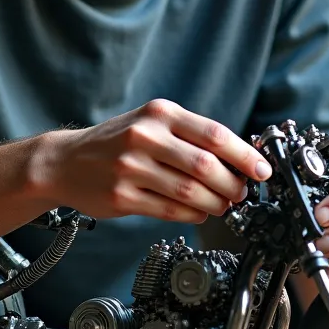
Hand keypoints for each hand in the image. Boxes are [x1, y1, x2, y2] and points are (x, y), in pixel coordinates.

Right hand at [36, 99, 270, 223]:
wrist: (65, 161)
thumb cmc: (117, 141)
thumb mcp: (152, 122)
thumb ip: (191, 136)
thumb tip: (240, 159)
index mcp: (159, 114)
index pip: (214, 134)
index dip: (244, 156)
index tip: (262, 170)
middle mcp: (144, 137)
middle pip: (205, 166)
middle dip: (233, 185)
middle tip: (242, 193)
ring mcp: (130, 167)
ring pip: (190, 192)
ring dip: (216, 203)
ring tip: (224, 205)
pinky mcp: (122, 196)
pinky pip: (170, 210)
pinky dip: (193, 214)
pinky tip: (200, 212)